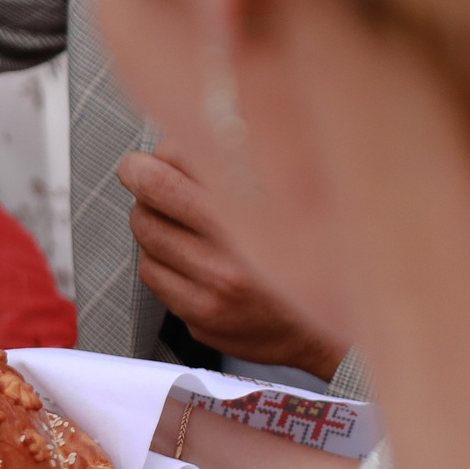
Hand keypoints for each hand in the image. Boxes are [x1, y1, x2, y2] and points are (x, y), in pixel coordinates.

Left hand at [118, 150, 347, 378]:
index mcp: (263, 210)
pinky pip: (151, 272)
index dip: (165, 152)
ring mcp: (216, 287)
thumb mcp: (294, 200)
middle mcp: (237, 250)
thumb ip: (245, 168)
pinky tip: (180, 255)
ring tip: (168, 216)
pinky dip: (157, 257)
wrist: (330, 330)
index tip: (162, 153)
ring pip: (147, 233)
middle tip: (139, 171)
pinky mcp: (201, 315)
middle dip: (139, 176)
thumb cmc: (313, 257)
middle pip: (154, 193)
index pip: (183, 160)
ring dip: (150, 219)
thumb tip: (192, 138)